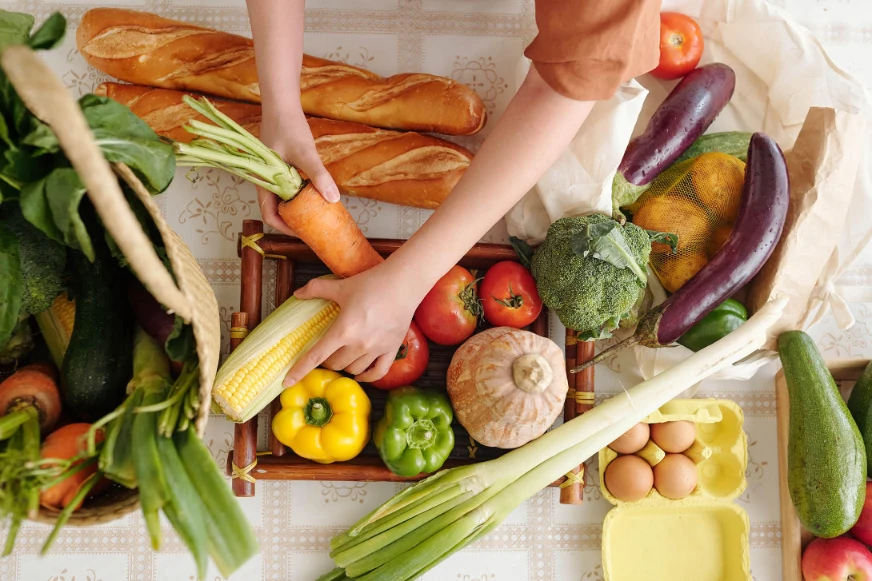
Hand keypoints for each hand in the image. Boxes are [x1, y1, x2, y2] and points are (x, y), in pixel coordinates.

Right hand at [257, 104, 340, 234]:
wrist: (281, 103)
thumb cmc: (288, 126)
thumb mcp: (306, 153)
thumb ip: (319, 176)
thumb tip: (334, 199)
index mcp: (264, 182)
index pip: (269, 214)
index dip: (285, 227)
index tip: (304, 232)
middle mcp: (265, 180)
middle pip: (277, 209)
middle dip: (294, 220)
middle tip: (314, 226)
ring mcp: (272, 173)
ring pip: (284, 198)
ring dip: (299, 207)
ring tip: (318, 213)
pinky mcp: (280, 166)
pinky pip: (289, 186)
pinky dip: (301, 193)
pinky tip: (317, 192)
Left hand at [282, 266, 419, 387]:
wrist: (403, 284)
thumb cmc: (371, 283)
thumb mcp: (340, 286)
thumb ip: (316, 290)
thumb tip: (297, 294)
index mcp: (343, 330)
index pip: (316, 356)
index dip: (299, 370)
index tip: (287, 382)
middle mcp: (359, 344)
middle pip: (335, 365)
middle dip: (327, 362)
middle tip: (326, 352)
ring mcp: (376, 349)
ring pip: (353, 370)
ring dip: (344, 366)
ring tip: (343, 357)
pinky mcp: (391, 350)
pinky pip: (377, 373)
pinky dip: (367, 377)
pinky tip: (361, 375)